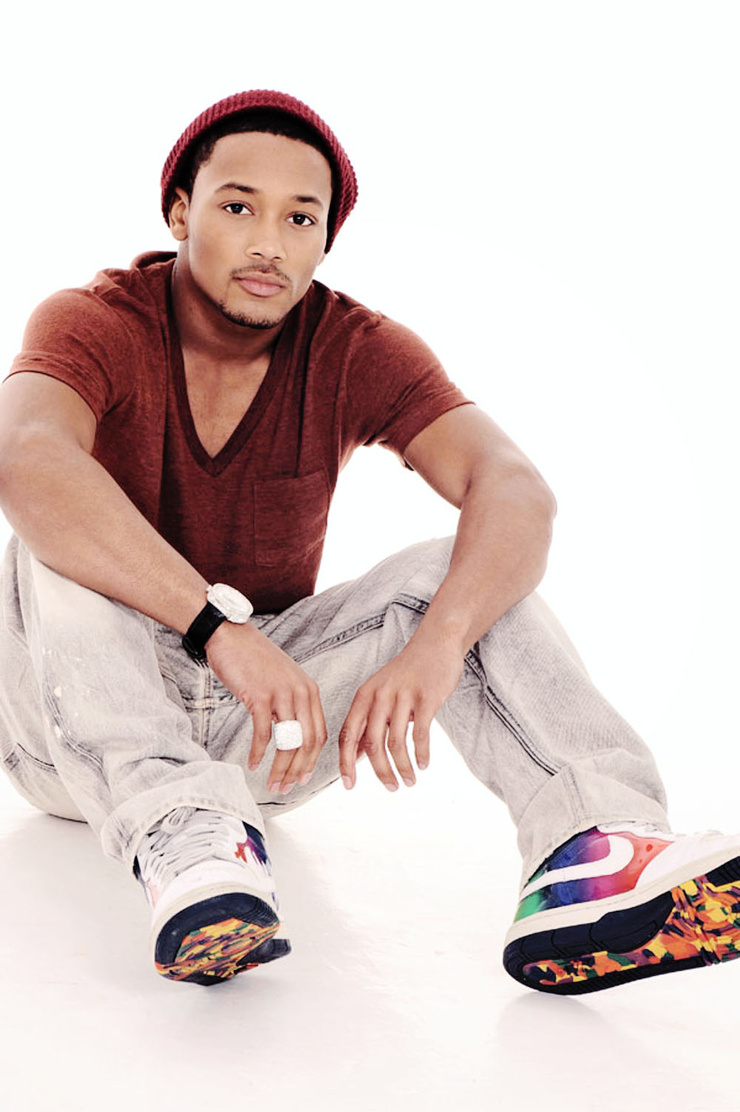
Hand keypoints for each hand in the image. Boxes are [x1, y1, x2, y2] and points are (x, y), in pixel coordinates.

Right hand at [205, 621, 326, 792]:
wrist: (231, 636)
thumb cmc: (254, 661)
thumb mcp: (283, 681)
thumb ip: (291, 705)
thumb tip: (292, 738)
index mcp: (309, 691)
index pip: (319, 734)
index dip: (312, 761)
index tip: (301, 779)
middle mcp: (301, 692)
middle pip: (307, 742)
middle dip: (297, 771)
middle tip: (285, 788)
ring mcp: (282, 693)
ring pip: (288, 742)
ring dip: (280, 768)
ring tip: (271, 783)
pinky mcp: (260, 695)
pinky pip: (264, 733)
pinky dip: (258, 753)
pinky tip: (252, 764)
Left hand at [339, 638, 463, 790]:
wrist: (435, 643)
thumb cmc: (407, 673)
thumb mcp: (380, 692)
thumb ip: (369, 721)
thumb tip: (356, 755)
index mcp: (364, 696)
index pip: (348, 735)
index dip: (346, 763)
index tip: (349, 785)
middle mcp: (379, 696)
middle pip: (372, 744)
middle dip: (380, 772)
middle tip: (391, 788)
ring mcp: (402, 696)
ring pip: (396, 743)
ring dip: (403, 768)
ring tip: (409, 781)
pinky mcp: (426, 698)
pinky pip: (420, 734)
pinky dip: (421, 754)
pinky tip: (424, 764)